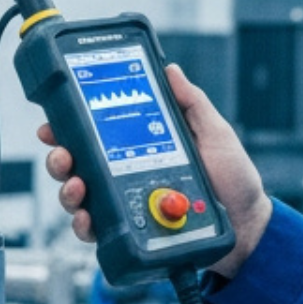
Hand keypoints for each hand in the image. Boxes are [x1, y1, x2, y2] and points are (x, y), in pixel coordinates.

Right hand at [38, 63, 272, 277]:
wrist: (248, 229)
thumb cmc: (234, 182)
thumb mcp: (215, 134)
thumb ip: (192, 104)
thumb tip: (171, 70)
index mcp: (140, 148)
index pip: (97, 134)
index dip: (69, 127)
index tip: (55, 121)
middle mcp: (126, 175)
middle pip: (78, 165)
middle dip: (60, 158)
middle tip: (63, 155)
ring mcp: (126, 205)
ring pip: (79, 198)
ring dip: (67, 190)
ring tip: (76, 185)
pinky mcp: (131, 233)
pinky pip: (98, 231)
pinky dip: (85, 225)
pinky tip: (88, 218)